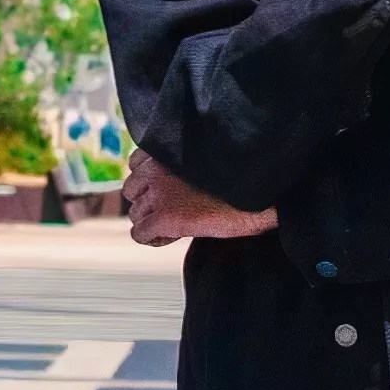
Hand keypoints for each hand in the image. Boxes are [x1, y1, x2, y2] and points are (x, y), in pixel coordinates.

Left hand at [123, 149, 276, 246]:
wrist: (259, 197)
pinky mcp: (165, 218)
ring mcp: (159, 194)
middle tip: (172, 211)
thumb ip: (180, 166)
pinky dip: (152, 239)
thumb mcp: (203, 161)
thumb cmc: (240, 179)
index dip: (148, 181)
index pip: (135, 163)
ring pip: (135, 213)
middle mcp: (157, 169)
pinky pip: (139, 234)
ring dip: (151, 221)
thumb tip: (170, 185)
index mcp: (168, 150)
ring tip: (176, 226)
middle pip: (131, 190)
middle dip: (148, 202)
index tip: (167, 191)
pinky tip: (173, 236)